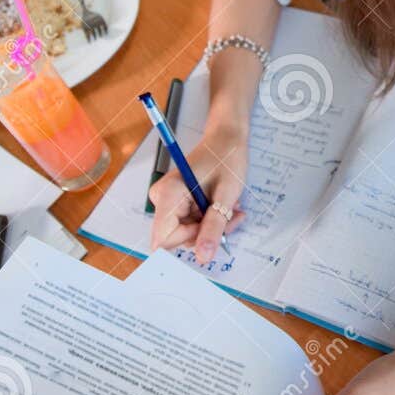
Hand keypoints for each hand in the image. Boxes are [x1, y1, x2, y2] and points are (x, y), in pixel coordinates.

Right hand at [148, 122, 246, 263]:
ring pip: (190, 232)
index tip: (214, 230)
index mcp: (168, 194)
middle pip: (179, 237)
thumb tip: (203, 257)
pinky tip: (223, 204)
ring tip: (230, 206)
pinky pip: (193, 223)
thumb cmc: (226, 157)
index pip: (163, 239)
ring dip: (214, 224)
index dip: (190, 241)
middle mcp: (162, 199)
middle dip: (209, 231)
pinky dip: (212, 218)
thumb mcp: (226, 195)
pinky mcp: (177, 203)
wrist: (226, 138)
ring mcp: (169, 202)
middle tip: (232, 214)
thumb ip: (214, 227)